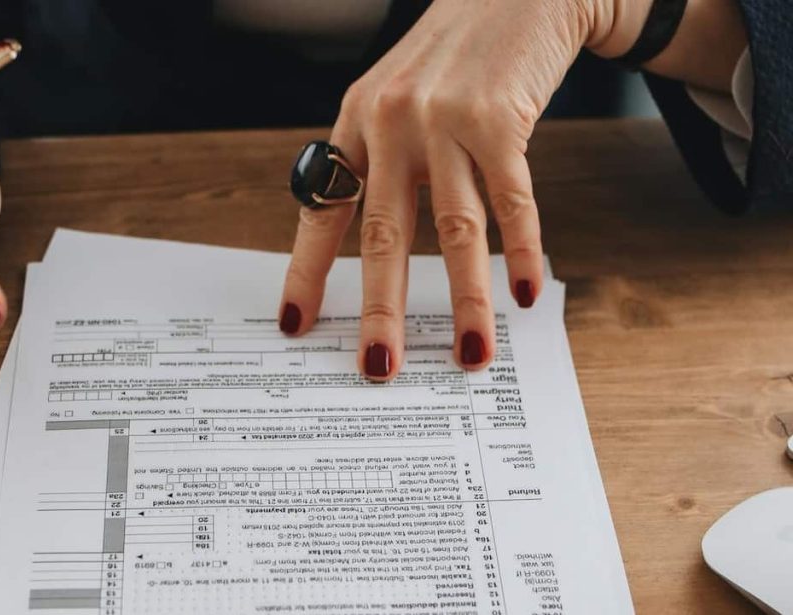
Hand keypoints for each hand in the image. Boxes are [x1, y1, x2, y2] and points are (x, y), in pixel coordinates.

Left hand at [279, 0, 626, 379]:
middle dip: (381, 309)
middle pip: (383, 234)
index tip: (295, 323)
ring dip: (463, 300)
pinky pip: (512, 200)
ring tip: (468, 354)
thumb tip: (376, 239)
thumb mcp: (393, 95)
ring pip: (453, 229)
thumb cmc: (451, 55)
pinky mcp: (501, 119)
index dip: (307, 271)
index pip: (324, 210)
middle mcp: (392, 124)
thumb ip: (378, 157)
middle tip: (378, 368)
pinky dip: (520, 251)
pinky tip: (523, 293)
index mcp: (356, 123)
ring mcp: (445, 121)